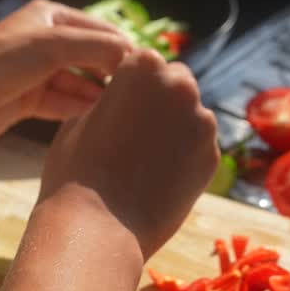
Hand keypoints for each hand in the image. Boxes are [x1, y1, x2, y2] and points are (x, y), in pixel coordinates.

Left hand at [0, 0, 133, 148]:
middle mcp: (44, 41)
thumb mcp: (52, 46)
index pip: (99, 29)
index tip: (148, 70)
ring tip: (124, 109)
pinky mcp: (29, 100)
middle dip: (111, 72)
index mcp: (49, 17)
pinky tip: (100, 118)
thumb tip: (134, 58)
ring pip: (78, 82)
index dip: (123, 48)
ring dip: (97, 94)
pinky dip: (80, 109)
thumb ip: (97, 47)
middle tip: (140, 94)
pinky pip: (64, 102)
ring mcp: (36, 72)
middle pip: (90, 56)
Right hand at [39, 48, 219, 259]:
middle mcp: (180, 86)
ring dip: (175, 127)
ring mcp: (202, 122)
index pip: (144, 62)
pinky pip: (199, 146)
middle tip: (135, 130)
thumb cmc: (76, 170)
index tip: (120, 104)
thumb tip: (125, 100)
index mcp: (144, 66)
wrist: (97, 228)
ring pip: (191, 115)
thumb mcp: (79, 118)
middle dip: (160, 99)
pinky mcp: (213, 157)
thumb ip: (110, 99)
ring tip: (145, 159)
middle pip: (176, 82)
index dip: (131, 83)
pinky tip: (160, 177)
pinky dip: (185, 156)